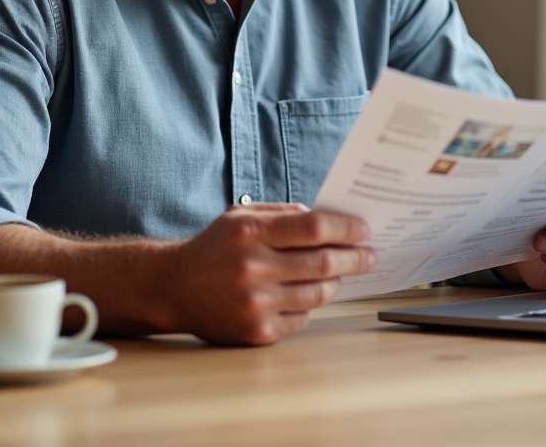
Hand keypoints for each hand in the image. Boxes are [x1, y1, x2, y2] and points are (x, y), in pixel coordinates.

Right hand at [166, 203, 375, 344]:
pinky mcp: (256, 332)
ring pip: (317, 293)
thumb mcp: (242, 215)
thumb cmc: (215, 247)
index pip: (312, 227)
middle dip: (354, 257)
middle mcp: (252, 268)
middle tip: (369, 254)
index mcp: (250, 232)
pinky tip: (309, 293)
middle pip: (322, 262)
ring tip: (341, 271)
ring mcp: (255, 304)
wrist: (175, 288)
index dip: (345, 228)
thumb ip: (283, 213)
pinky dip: (311, 304)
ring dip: (336, 280)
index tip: (363, 229)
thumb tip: (328, 219)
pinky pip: (302, 317)